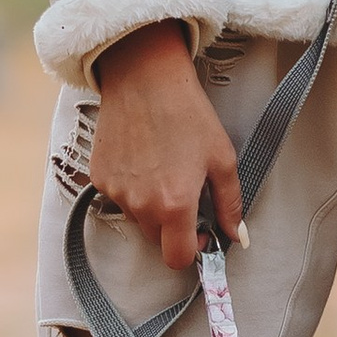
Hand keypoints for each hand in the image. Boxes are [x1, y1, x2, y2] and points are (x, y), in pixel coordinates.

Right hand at [88, 22, 241, 270]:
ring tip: (163, 167)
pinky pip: (119, 197)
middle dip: (173, 227)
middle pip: (156, 240)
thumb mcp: (222, 158)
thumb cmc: (188, 114)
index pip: (177, 258)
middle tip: (185, 193)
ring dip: (151, 207)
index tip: (199, 232)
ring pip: (137, 218)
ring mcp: (116, 191)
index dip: (191, 249)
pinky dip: (132, 188)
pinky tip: (142, 157)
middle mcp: (141, 205)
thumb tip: (238, 236)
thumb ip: (230, 204)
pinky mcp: (99, 176)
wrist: (145, 78)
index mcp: (175, 205)